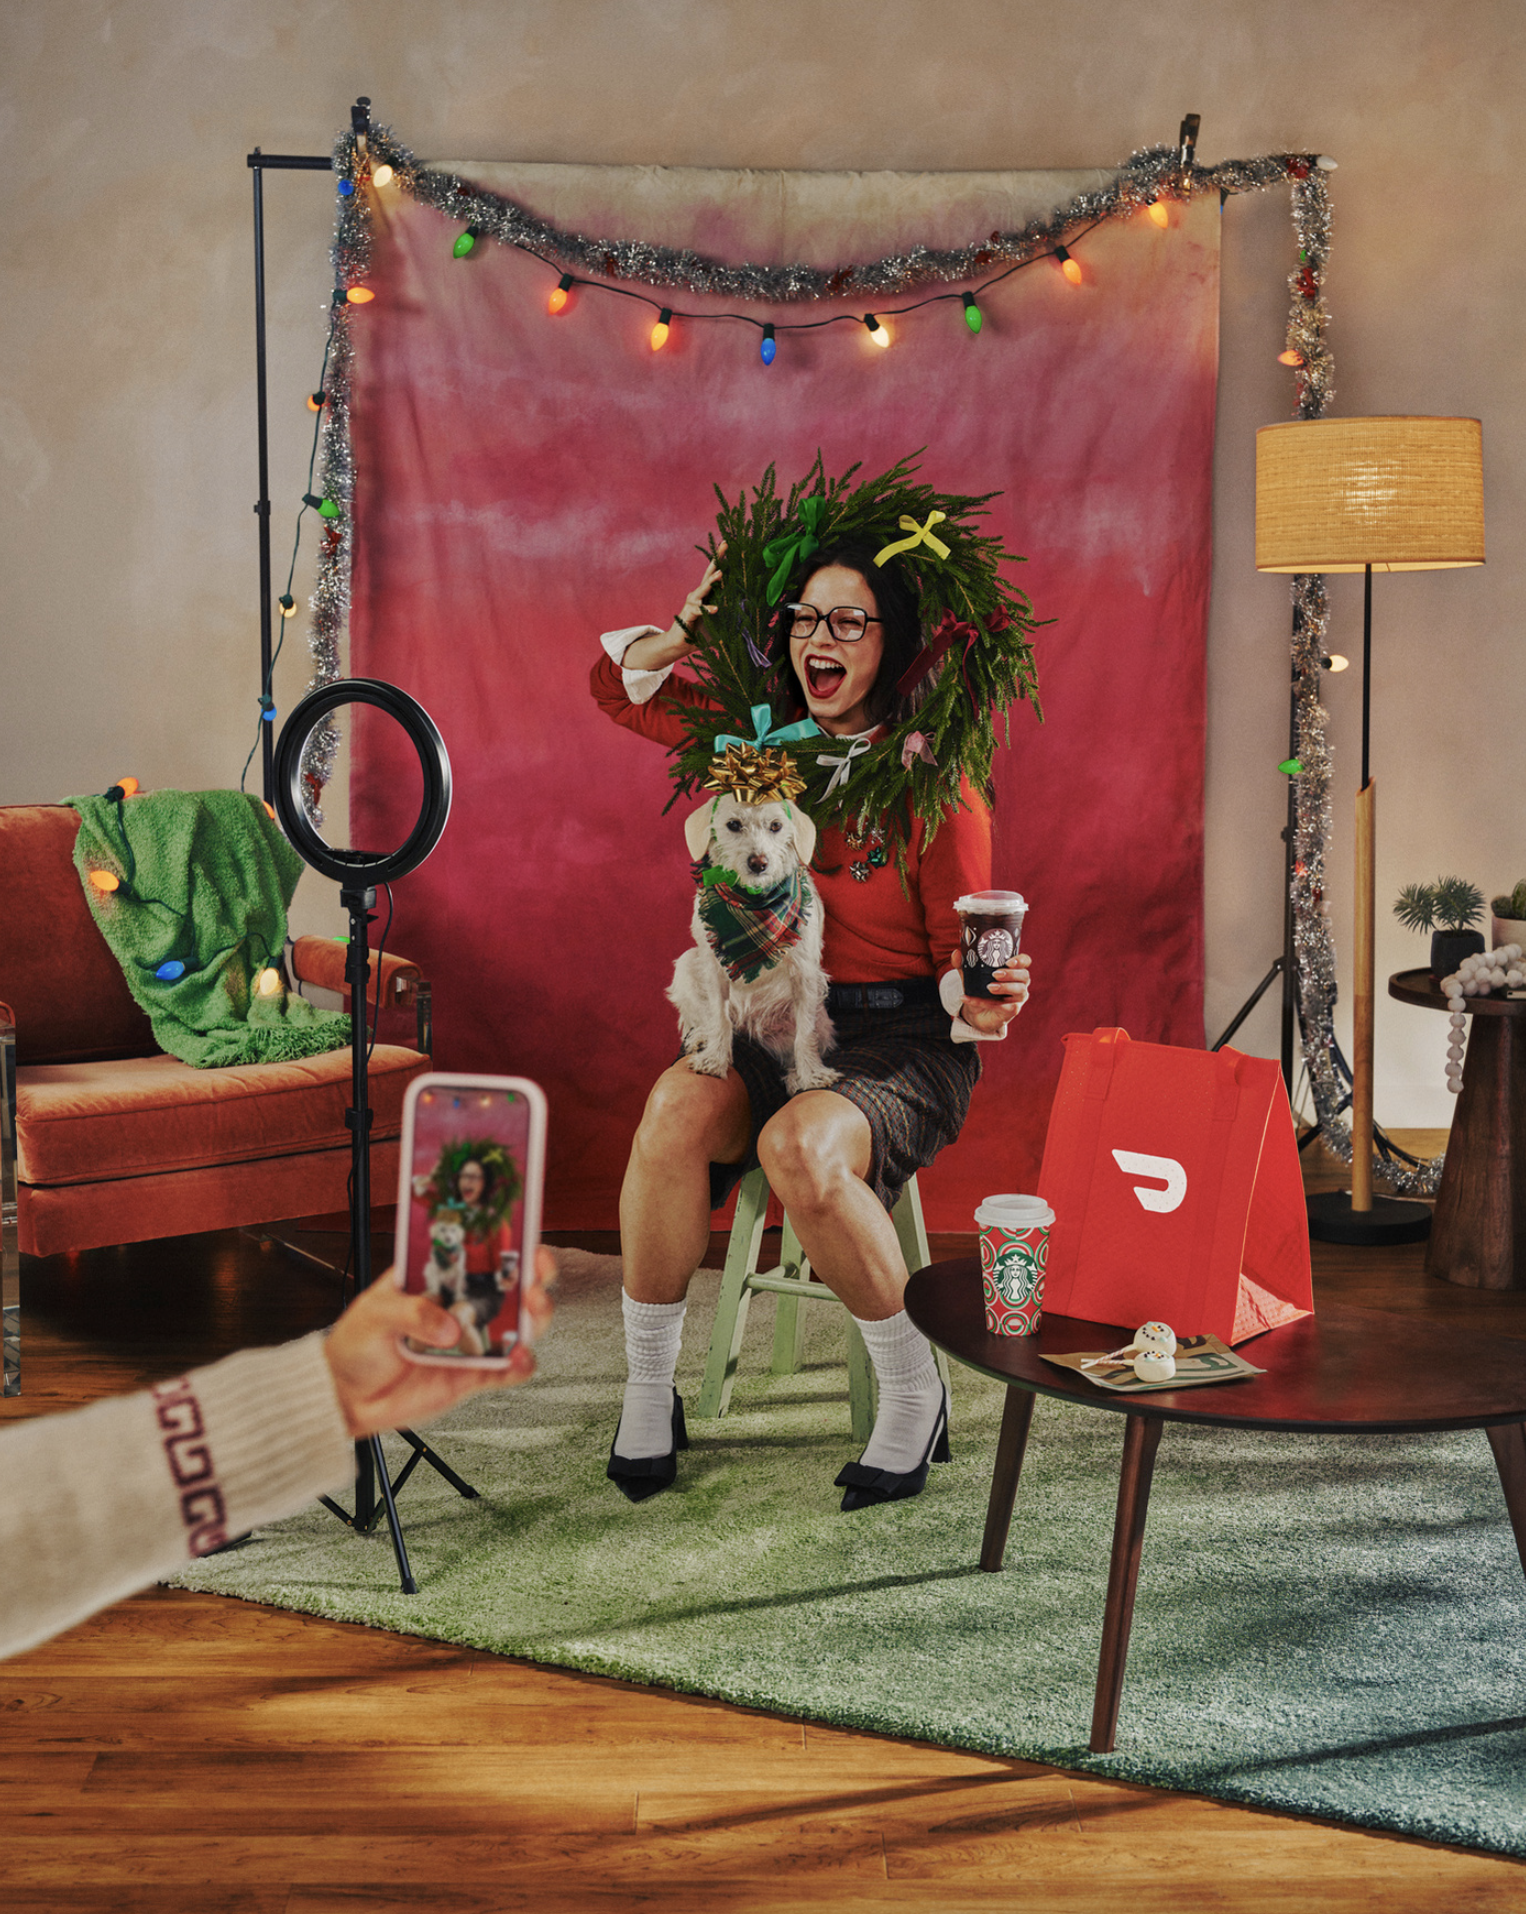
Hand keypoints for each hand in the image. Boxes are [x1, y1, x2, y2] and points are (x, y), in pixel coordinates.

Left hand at [323, 1247, 555, 1437]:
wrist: (346, 1398)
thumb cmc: (355, 1346)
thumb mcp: (373, 1314)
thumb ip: (412, 1313)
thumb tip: (449, 1326)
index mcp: (439, 1280)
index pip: (479, 1253)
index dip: (506, 1242)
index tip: (522, 1235)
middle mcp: (461, 1307)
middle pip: (512, 1285)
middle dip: (535, 1274)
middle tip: (535, 1273)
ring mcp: (470, 1341)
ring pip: (520, 1324)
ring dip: (536, 1315)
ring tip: (531, 1310)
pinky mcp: (473, 1375)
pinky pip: (507, 1370)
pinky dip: (521, 1364)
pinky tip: (518, 1358)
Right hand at [618, 543, 726, 674]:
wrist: (681, 644)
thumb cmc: (701, 632)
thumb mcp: (721, 622)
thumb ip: (732, 616)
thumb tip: (751, 613)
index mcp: (707, 593)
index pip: (715, 573)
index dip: (722, 559)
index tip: (728, 544)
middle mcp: (698, 594)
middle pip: (708, 573)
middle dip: (717, 559)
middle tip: (725, 546)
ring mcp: (692, 602)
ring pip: (703, 589)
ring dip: (712, 581)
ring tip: (721, 574)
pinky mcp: (688, 614)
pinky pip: (699, 609)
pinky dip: (708, 609)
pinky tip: (716, 609)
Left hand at [951, 950, 1030, 1036]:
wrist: (976, 1012)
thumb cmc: (980, 989)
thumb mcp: (970, 976)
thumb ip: (964, 964)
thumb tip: (956, 953)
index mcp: (1014, 970)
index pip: (1025, 961)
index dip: (1021, 960)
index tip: (1009, 961)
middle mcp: (1020, 983)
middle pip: (1024, 975)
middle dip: (1011, 974)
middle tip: (996, 974)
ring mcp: (1018, 998)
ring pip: (1020, 991)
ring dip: (1005, 988)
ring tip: (990, 987)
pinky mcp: (1012, 1010)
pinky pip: (1003, 1007)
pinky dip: (985, 1002)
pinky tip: (969, 999)